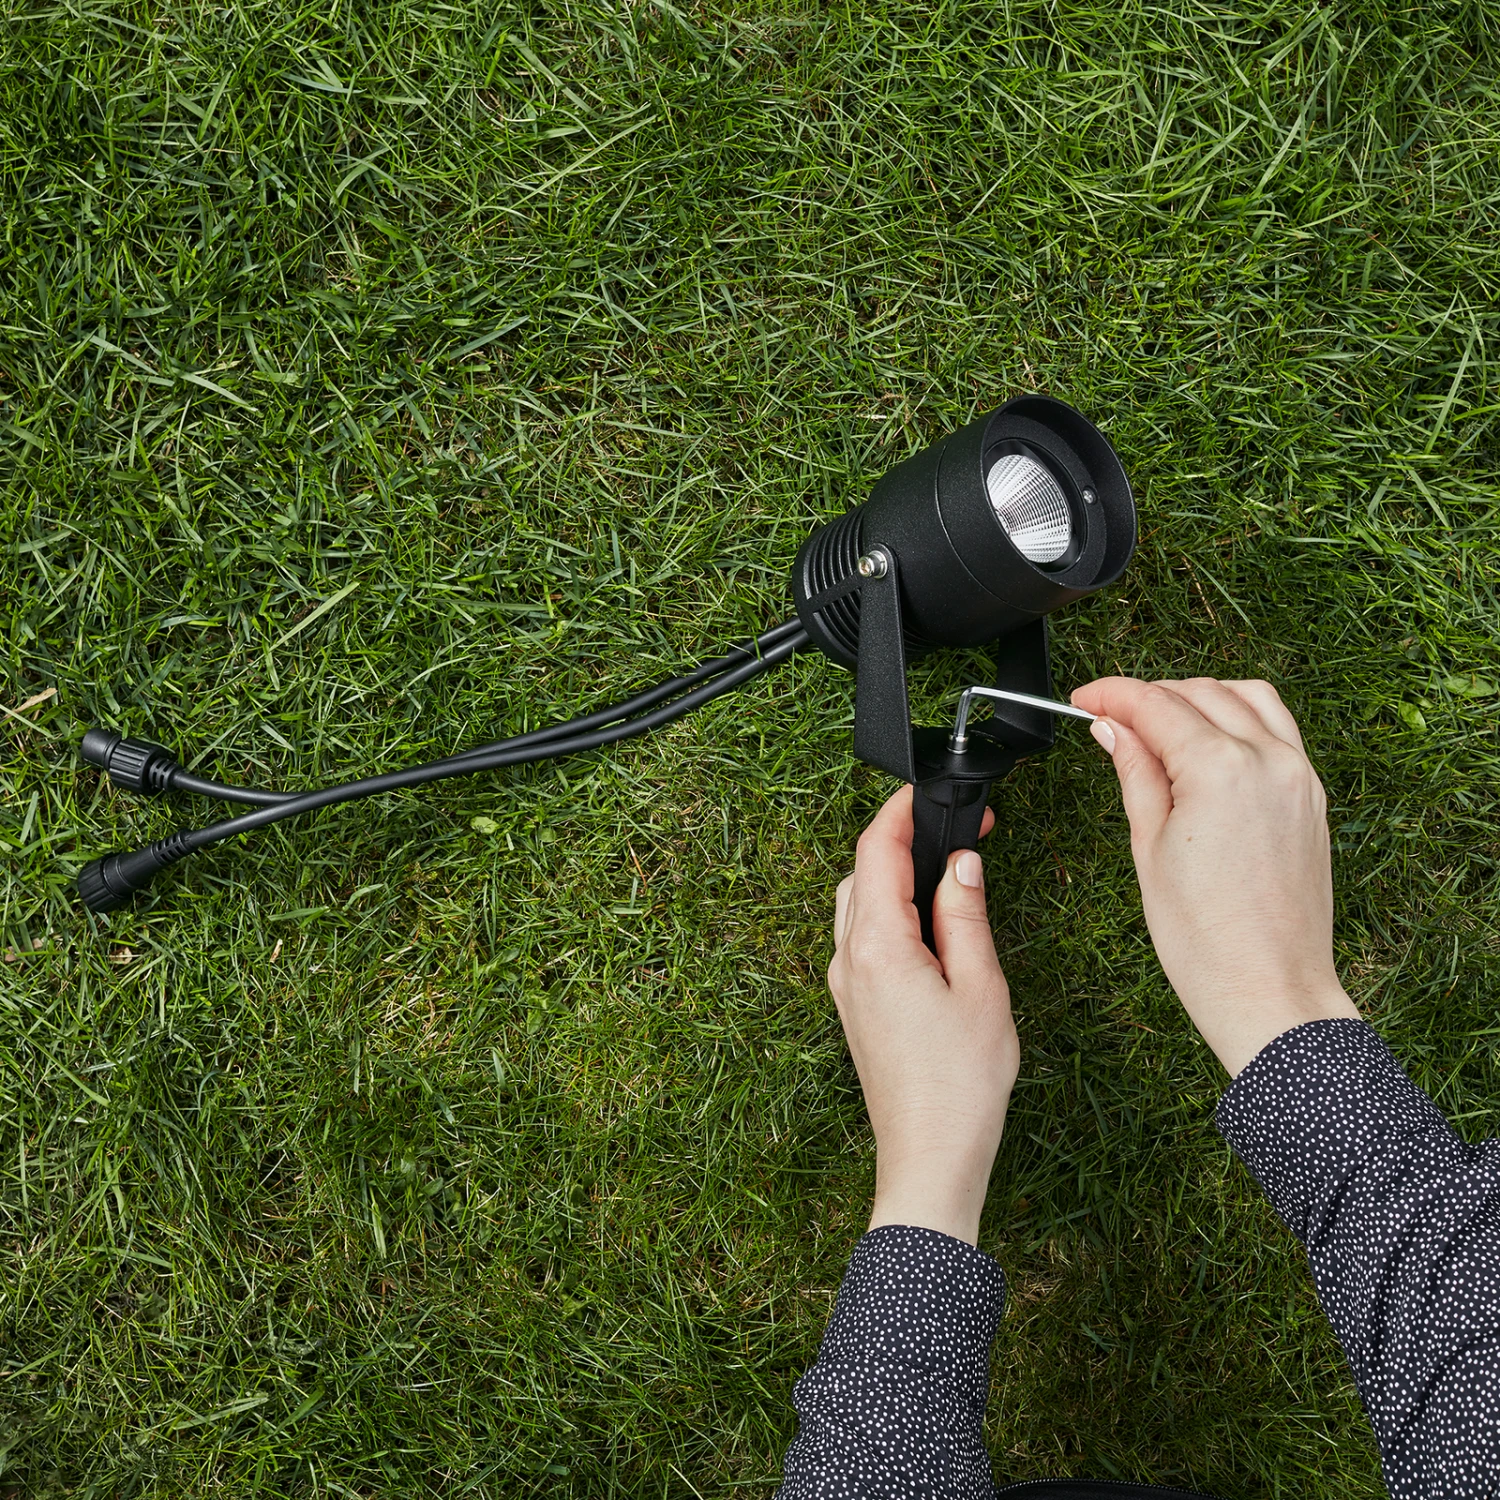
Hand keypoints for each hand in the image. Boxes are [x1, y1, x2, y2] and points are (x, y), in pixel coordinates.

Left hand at [829, 786, 1018, 1245]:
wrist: (929, 1155)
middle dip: (900, 841)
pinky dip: (887, 912)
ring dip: (891, 876)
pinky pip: (861, 938)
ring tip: (944, 870)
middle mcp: (849, 961)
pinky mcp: (854, 1006)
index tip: (929, 793)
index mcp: (878, 947)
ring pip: (856, 905)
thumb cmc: (960, 1083)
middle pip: (860, 874)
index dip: (900, 813)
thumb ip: (966, 916)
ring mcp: (846, 985)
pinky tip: (925, 922)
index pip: (875, 853)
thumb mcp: (981, 987)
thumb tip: (960, 865)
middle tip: (954, 831)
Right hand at [1070, 677, 1359, 1076]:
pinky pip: (1278, 730)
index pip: (1156, 705)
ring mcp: (1299, 776)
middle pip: (1201, 692)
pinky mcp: (1312, 797)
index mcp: (1221, 769)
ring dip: (1199, 698)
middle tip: (1109, 717)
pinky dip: (1240, 720)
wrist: (1269, 992)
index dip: (1111, 694)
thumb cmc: (1207, 940)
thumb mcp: (1149, 848)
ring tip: (1159, 725)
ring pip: (1248, 698)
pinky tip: (1208, 745)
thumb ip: (1136, 773)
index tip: (1084, 699)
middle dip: (1150, 695)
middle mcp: (1269, 760)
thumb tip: (1114, 729)